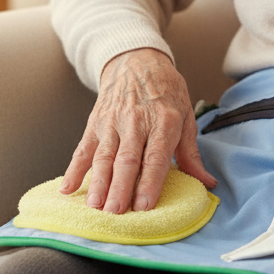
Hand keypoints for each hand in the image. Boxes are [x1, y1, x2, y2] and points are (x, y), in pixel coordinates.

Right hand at [59, 48, 216, 213]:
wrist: (136, 60)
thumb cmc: (165, 91)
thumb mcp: (185, 116)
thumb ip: (191, 153)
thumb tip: (207, 183)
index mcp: (163, 121)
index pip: (155, 156)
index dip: (149, 182)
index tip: (144, 206)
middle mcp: (136, 121)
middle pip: (127, 159)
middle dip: (120, 187)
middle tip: (116, 212)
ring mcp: (112, 122)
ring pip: (104, 156)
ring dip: (98, 182)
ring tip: (94, 206)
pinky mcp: (95, 123)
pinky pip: (83, 149)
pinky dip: (73, 169)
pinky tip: (67, 189)